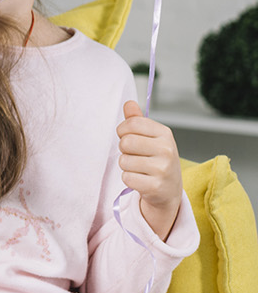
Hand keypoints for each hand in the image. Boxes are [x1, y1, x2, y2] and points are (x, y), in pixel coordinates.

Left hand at [118, 99, 183, 239]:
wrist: (170, 190)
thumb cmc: (157, 159)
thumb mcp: (151, 138)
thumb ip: (137, 120)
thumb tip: (129, 103)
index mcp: (165, 134)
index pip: (131, 124)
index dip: (122, 131)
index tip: (128, 137)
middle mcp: (167, 150)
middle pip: (125, 142)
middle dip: (124, 150)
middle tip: (136, 156)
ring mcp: (163, 169)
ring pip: (124, 161)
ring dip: (127, 166)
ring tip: (140, 169)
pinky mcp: (156, 186)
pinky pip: (127, 178)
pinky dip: (130, 179)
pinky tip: (142, 180)